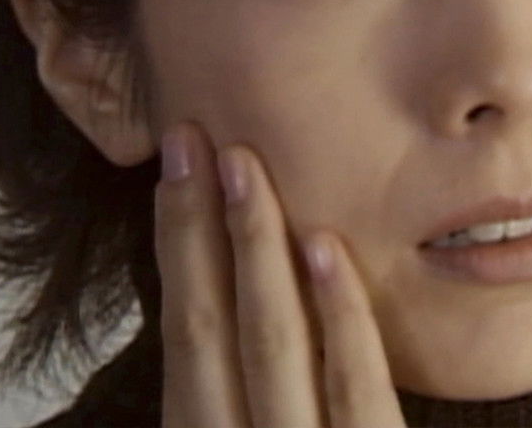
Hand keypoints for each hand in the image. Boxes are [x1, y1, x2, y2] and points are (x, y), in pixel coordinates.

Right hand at [154, 120, 406, 427]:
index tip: (175, 169)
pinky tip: (324, 246)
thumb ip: (245, 394)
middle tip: (189, 136)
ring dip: (255, 247)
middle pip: (210, 328)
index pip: (185, 337)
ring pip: (272, 341)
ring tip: (242, 165)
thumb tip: (241, 292)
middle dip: (196, 228)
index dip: (177, 248)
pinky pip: (356, 384)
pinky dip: (339, 313)